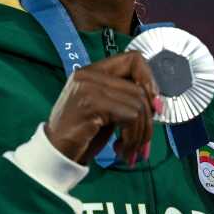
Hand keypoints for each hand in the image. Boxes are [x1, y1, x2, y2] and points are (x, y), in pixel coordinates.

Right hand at [46, 52, 160, 165]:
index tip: (154, 104)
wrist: (56, 154)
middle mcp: (89, 75)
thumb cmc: (83, 134)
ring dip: (140, 133)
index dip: (150, 80)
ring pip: (138, 105)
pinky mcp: (91, 104)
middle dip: (148, 120)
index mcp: (93, 71)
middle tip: (143, 141)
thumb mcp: (107, 109)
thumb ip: (126, 98)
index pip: (134, 59)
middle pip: (140, 89)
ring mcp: (88, 88)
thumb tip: (157, 101)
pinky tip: (121, 149)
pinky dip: (132, 137)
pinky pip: (130, 117)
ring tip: (130, 148)